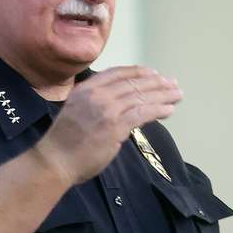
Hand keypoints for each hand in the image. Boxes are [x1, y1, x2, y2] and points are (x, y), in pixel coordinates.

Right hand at [34, 66, 181, 185]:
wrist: (55, 160)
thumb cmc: (64, 141)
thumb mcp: (76, 111)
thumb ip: (95, 104)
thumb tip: (121, 104)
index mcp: (85, 89)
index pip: (117, 73)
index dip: (138, 72)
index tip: (153, 74)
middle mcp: (96, 94)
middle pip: (133, 83)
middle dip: (157, 83)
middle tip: (172, 84)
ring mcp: (106, 109)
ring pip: (141, 97)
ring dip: (163, 95)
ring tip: (177, 95)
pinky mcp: (115, 126)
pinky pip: (143, 113)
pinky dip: (159, 110)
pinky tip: (169, 110)